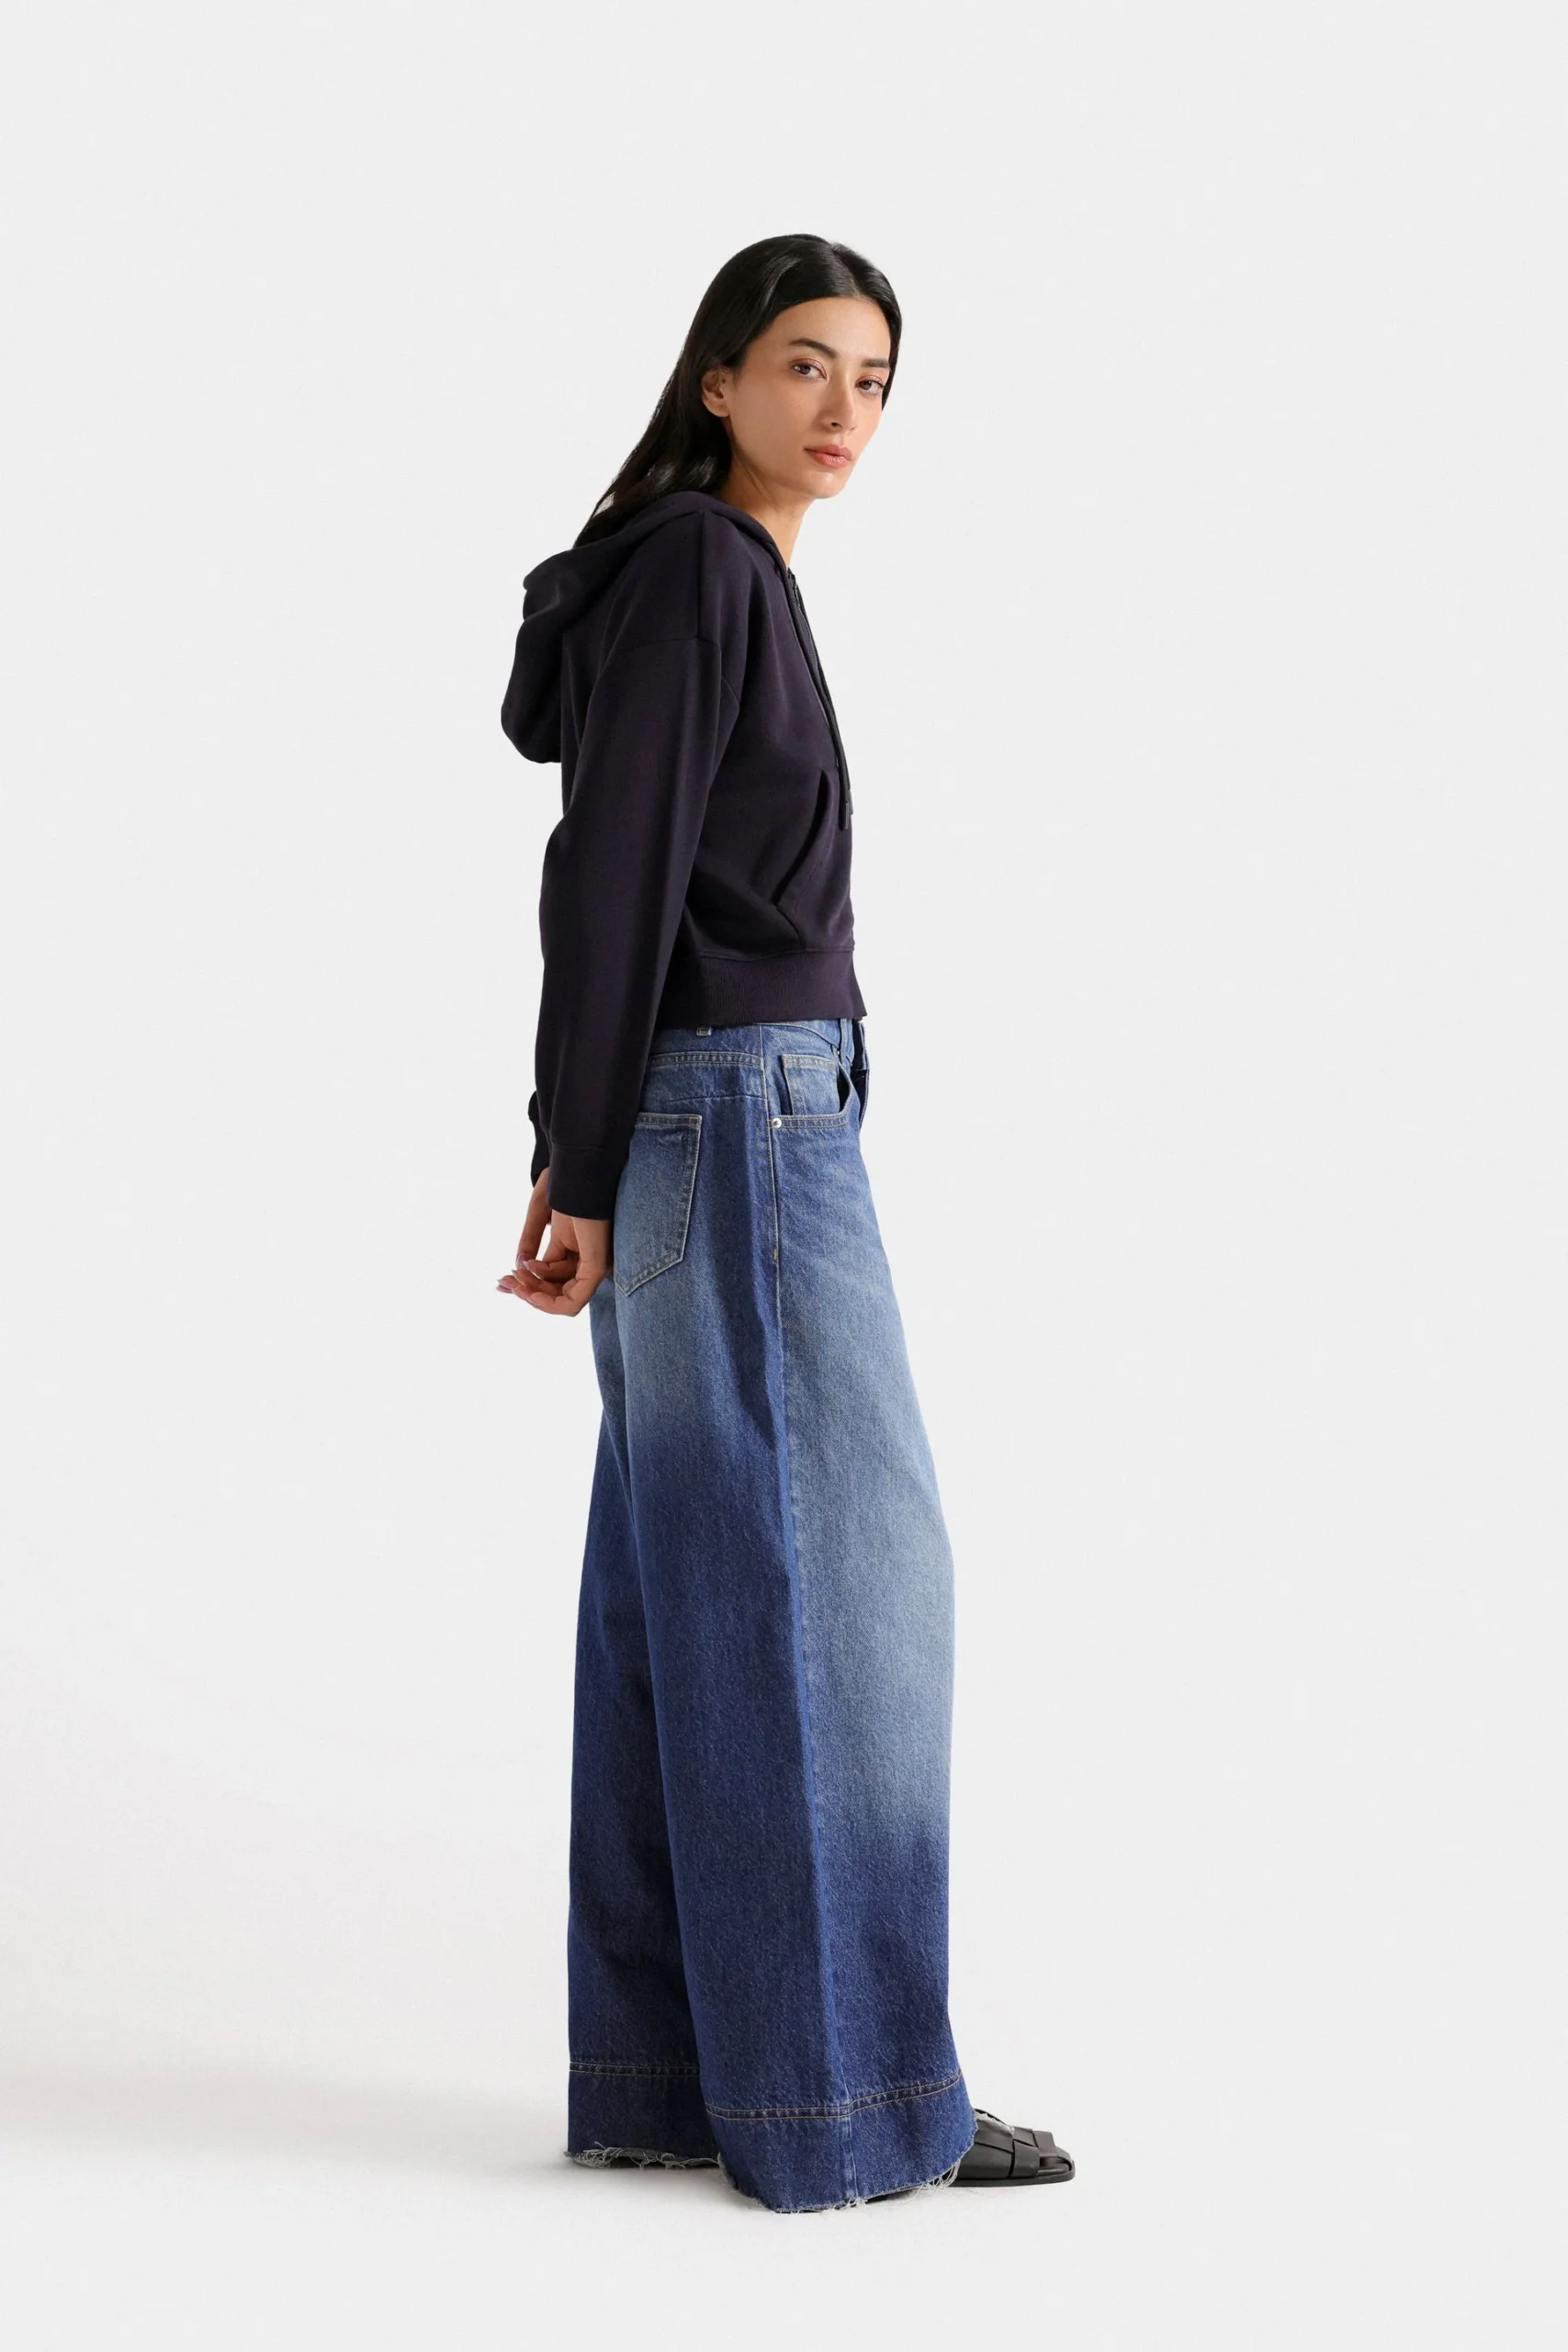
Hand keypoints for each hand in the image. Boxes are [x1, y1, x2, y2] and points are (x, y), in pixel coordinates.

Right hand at [496, 1168, 612, 1314]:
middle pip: (557, 1296)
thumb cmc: (562, 1186)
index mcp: (580, 1253)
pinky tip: (530, 1286)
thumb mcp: (539, 1220)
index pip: (554, 1285)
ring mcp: (596, 1266)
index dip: (527, 1287)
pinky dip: (549, 1301)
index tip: (501, 1282)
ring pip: (564, 1303)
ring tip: (515, 1278)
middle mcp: (590, 1263)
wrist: (576, 1167)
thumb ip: (530, 1244)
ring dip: (533, 1294)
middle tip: (504, 1281)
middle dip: (527, 1291)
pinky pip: (574, 1301)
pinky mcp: (597, 1265)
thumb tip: (519, 1268)